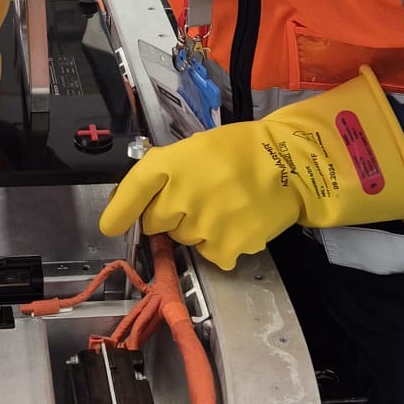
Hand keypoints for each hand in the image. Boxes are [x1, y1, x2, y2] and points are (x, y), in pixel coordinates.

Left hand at [98, 66, 403, 269]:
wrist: (293, 165)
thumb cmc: (241, 152)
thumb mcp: (197, 149)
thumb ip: (167, 173)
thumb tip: (138, 205)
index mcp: (172, 163)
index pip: (133, 190)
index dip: (119, 211)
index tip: (111, 226)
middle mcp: (183, 194)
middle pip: (156, 222)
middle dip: (169, 215)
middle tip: (196, 199)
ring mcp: (205, 223)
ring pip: (184, 240)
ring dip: (196, 229)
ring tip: (224, 206)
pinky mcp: (226, 246)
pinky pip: (210, 254)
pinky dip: (220, 245)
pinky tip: (237, 223)